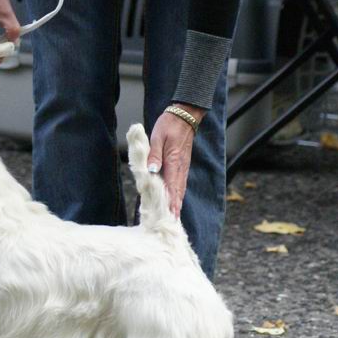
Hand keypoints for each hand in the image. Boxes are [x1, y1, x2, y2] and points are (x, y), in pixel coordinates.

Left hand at [147, 103, 205, 217]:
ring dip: (177, 203)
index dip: (170, 201)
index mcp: (173, 161)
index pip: (171, 185)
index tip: (170, 214)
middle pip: (178, 191)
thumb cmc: (169, 125)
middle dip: (175, 208)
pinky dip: (178, 195)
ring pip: (180, 189)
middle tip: (172, 223)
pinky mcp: (182, 165)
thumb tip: (152, 171)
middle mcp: (180, 167)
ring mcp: (182, 167)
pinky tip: (176, 202)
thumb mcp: (157, 137)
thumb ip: (154, 154)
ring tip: (175, 218)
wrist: (184, 115)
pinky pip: (180, 183)